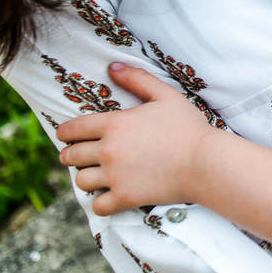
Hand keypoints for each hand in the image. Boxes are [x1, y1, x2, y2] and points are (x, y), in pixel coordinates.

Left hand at [56, 63, 218, 214]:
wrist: (206, 162)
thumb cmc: (188, 127)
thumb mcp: (166, 95)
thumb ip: (137, 79)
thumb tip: (112, 67)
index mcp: (115, 124)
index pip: (73, 129)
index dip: (65, 132)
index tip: (66, 136)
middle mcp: (109, 150)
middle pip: (71, 156)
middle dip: (71, 155)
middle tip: (78, 156)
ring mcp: (115, 176)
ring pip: (81, 181)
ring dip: (85, 177)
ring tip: (95, 175)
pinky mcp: (125, 197)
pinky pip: (98, 205)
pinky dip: (100, 202)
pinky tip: (109, 195)